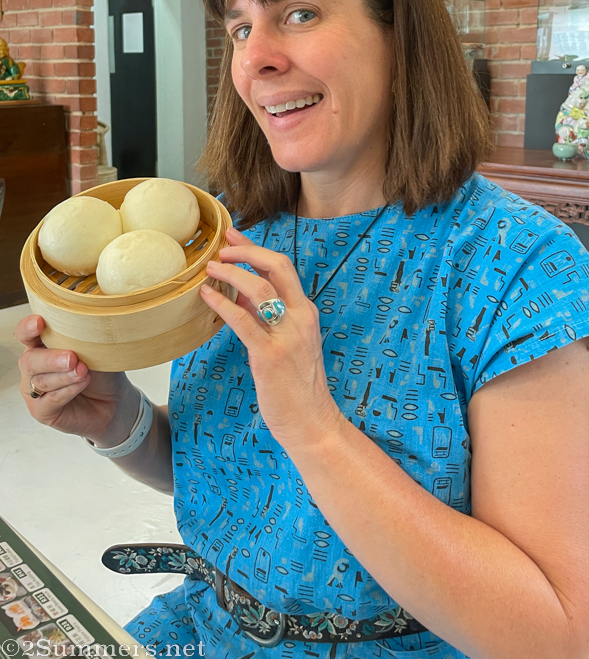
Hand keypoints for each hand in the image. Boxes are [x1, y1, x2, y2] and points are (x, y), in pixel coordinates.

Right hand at [15, 314, 139, 446]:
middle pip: (30, 360)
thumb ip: (82, 340)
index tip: (39, 322)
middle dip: (51, 359)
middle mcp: (34, 367)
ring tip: (84, 371)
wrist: (114, 402)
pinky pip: (49, 400)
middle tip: (72, 358)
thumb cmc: (102, 372)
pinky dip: (68, 390)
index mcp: (42, 345)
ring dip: (65, 376)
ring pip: (41, 381)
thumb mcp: (95, 350)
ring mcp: (35, 389)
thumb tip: (84, 327)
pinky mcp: (41, 411)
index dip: (27, 328)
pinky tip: (82, 383)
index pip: (25, 334)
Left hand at [200, 227, 342, 450]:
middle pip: (277, 266)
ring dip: (232, 272)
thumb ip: (266, 316)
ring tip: (211, 268)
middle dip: (247, 251)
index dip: (256, 248)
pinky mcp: (270, 355)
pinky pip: (243, 321)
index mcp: (305, 312)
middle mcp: (300, 317)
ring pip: (261, 288)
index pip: (283, 267)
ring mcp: (287, 335)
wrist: (312, 421)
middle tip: (222, 247)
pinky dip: (222, 303)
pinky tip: (207, 296)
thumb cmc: (297, 385)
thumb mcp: (287, 342)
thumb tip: (240, 294)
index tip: (234, 236)